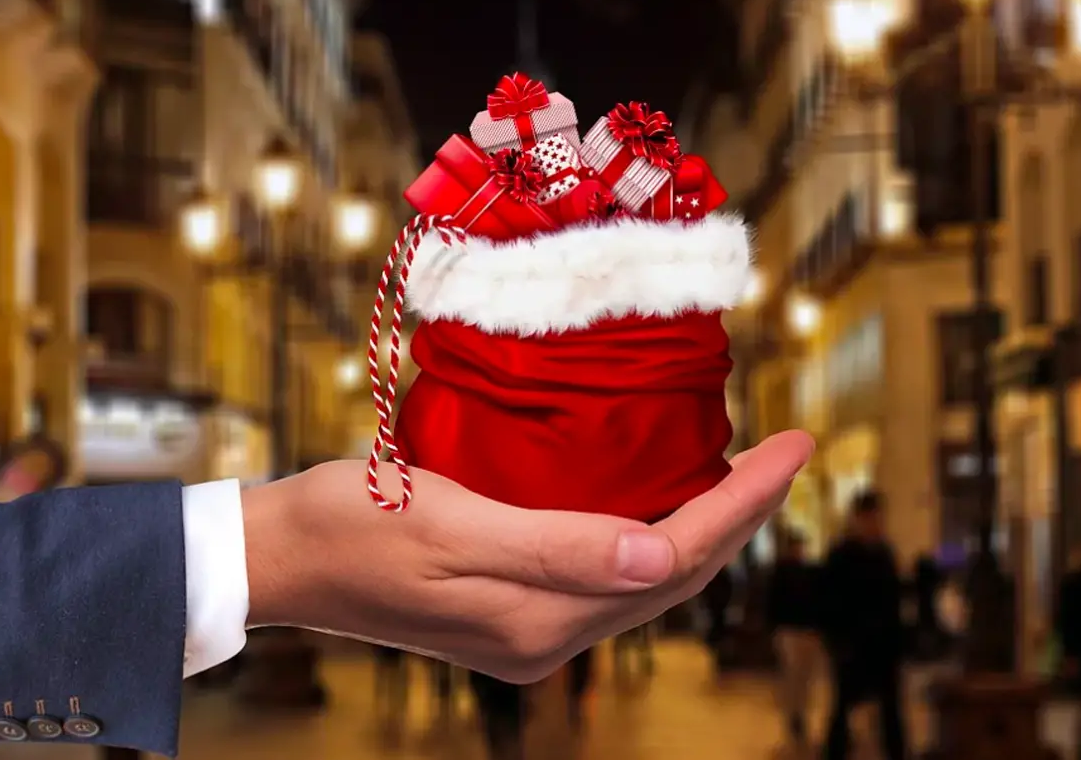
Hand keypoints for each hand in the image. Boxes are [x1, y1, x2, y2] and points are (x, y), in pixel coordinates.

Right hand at [241, 430, 813, 682]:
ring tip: (744, 472)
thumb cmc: (353, 524)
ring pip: (645, 577)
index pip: (673, 559)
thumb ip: (556, 548)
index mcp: (539, 619)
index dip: (745, 505)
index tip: (797, 447)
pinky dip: (649, 532)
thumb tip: (661, 560)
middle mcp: (547, 634)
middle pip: (673, 575)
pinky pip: (606, 573)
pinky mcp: (511, 607)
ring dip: (702, 526)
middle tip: (788, 452)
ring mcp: (530, 626)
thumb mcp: (449, 525)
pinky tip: (660, 497)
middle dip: (741, 515)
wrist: (284, 555)